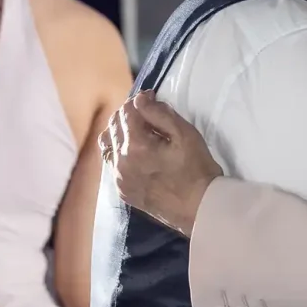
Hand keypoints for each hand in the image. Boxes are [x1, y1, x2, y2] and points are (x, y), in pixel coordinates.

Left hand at [97, 91, 222, 235]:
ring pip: (107, 144)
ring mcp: (119, 178)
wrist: (199, 208)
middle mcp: (120, 162)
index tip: (153, 99)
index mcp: (136, 146)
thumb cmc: (197, 169)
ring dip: (120, 132)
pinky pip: (112, 163)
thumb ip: (159, 113)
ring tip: (140, 133)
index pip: (126, 111)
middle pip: (113, 125)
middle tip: (148, 115)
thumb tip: (140, 99)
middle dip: (128, 114)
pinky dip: (120, 152)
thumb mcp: (185, 134)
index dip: (140, 101)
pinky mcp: (122, 190)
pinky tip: (137, 154)